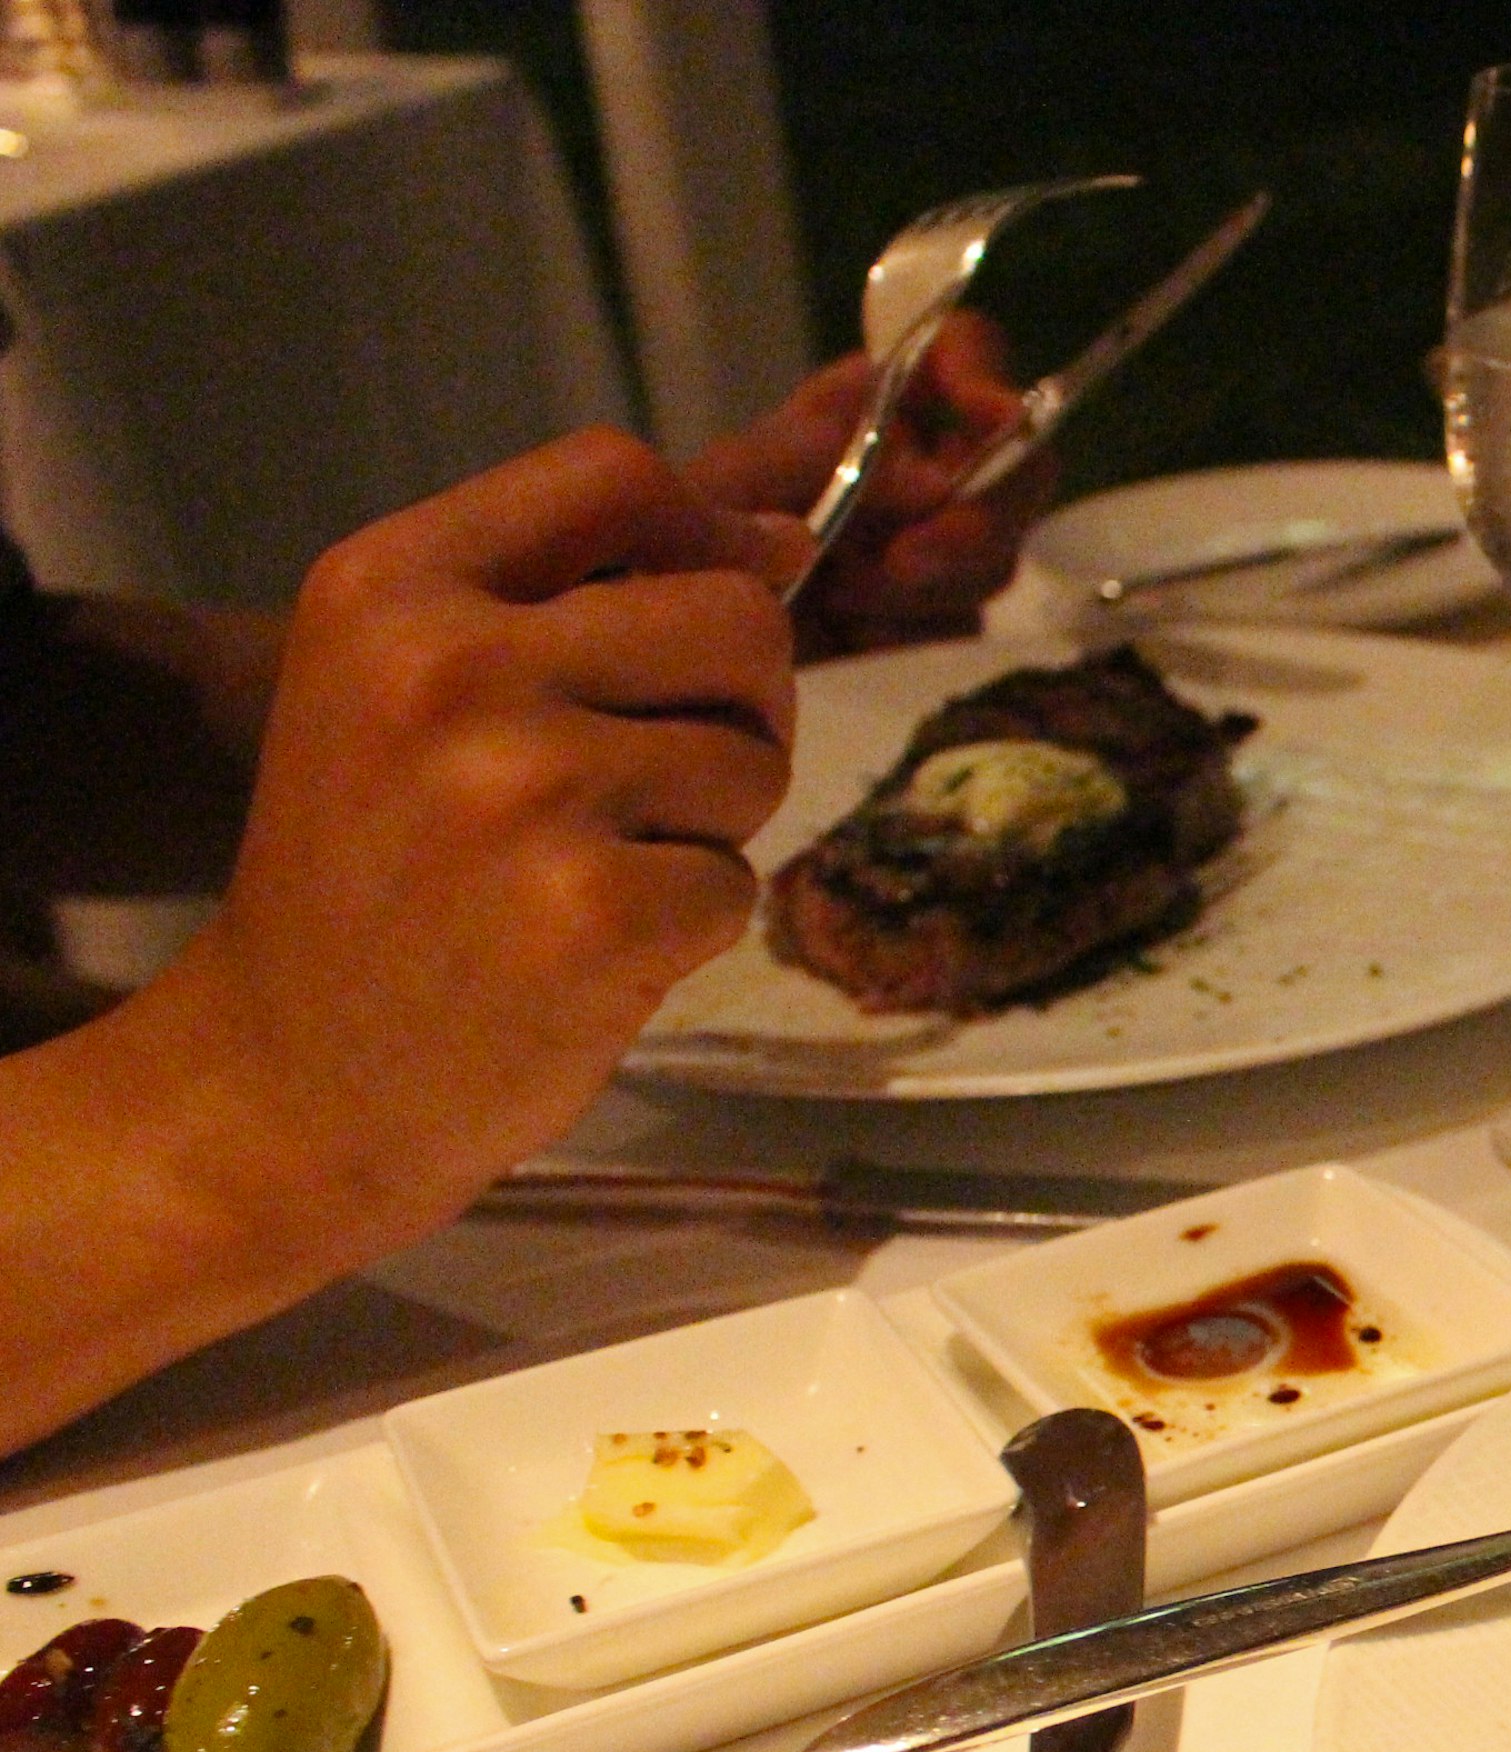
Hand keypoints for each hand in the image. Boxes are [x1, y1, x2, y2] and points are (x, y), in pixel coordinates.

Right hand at [143, 429, 803, 1273]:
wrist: (285, 1080)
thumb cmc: (371, 880)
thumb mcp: (403, 691)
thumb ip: (572, 599)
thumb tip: (786, 540)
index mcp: (388, 584)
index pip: (613, 472)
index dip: (704, 531)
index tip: (707, 611)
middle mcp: (449, 666)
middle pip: (735, 614)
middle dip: (736, 704)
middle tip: (650, 783)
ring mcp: (524, 789)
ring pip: (754, 757)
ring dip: (710, 825)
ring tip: (592, 869)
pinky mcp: (596, 910)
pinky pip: (740, 882)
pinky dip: (694, 926)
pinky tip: (593, 952)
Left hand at [688, 311, 1057, 659]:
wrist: (672, 630)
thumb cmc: (681, 534)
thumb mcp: (734, 480)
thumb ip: (822, 457)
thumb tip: (937, 483)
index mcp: (873, 399)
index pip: (964, 351)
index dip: (989, 378)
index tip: (993, 418)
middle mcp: (921, 459)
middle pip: (1015, 467)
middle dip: (974, 521)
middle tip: (903, 563)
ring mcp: (935, 539)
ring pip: (996, 556)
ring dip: (925, 587)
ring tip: (840, 598)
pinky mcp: (931, 613)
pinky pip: (962, 622)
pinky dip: (908, 634)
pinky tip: (850, 633)